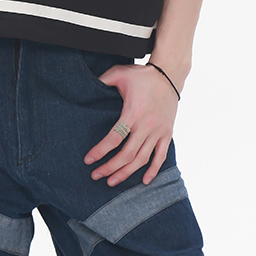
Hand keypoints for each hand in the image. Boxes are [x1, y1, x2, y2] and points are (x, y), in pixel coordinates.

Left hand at [84, 64, 178, 185]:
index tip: (89, 160)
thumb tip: (86, 85)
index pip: (114, 138)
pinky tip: (144, 181)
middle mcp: (146, 125)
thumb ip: (103, 80)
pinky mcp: (167, 133)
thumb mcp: (119, 73)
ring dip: (127, 173)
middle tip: (96, 176)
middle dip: (110, 168)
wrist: (169, 74)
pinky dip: (153, 170)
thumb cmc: (142, 75)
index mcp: (133, 112)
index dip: (100, 151)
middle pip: (127, 154)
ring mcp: (158, 131)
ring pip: (142, 159)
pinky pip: (161, 156)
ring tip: (112, 182)